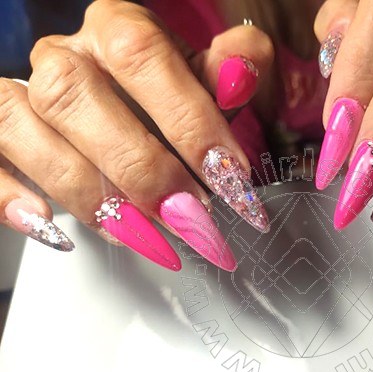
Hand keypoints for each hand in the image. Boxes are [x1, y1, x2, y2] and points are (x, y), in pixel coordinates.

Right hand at [0, 0, 273, 270]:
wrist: (120, 105)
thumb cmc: (167, 97)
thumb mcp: (207, 83)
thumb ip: (232, 72)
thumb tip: (241, 78)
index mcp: (116, 29)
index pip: (142, 54)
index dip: (188, 119)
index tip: (229, 177)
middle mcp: (63, 55)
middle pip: (75, 93)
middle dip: (140, 166)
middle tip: (189, 215)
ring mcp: (23, 93)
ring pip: (23, 127)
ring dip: (88, 191)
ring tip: (142, 233)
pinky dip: (9, 196)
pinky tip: (51, 228)